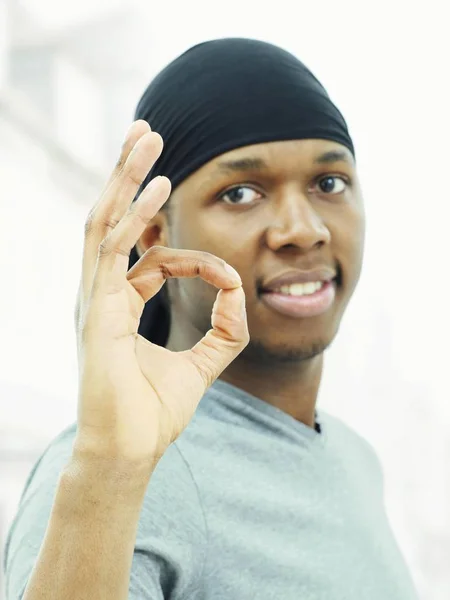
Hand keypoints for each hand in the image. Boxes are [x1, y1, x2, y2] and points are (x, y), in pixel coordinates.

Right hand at [74, 121, 248, 468]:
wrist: (131, 453)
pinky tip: (157, 183)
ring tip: (147, 134)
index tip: (224, 275)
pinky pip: (112, 247)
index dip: (188, 255)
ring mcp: (94, 298)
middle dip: (130, 175)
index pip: (151, 259)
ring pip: (106, 219)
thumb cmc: (155, 414)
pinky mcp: (95, 309)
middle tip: (147, 132)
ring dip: (125, 175)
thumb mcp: (203, 365)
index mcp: (120, 305)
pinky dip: (133, 213)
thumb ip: (225, 329)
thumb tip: (241, 289)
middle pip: (114, 219)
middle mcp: (102, 294)